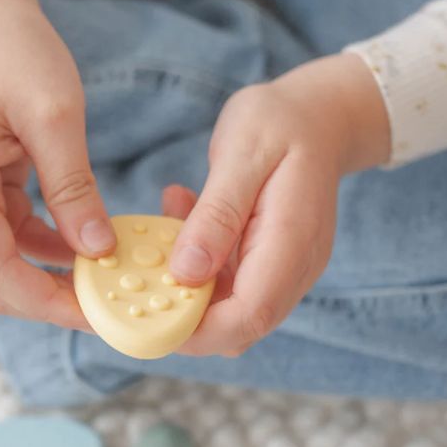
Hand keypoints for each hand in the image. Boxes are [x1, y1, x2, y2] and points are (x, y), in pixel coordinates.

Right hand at [0, 0, 113, 327]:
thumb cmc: (15, 54)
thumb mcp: (54, 114)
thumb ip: (72, 186)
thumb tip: (97, 250)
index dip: (46, 301)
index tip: (100, 315)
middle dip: (51, 301)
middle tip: (111, 309)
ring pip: (6, 267)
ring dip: (54, 281)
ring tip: (109, 285)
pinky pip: (17, 242)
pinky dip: (52, 253)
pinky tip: (92, 251)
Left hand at [168, 53, 390, 355]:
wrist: (318, 117)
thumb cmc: (281, 124)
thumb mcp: (243, 153)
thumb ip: (217, 215)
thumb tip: (186, 272)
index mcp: (292, 242)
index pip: (248, 315)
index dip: (197, 330)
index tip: (143, 315)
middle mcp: (293, 269)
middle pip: (236, 326)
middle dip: (178, 317)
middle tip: (128, 281)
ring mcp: (283, 270)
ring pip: (227, 309)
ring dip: (182, 285)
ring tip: (155, 232)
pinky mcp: (267, 263)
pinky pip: (226, 282)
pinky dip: (194, 263)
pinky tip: (180, 213)